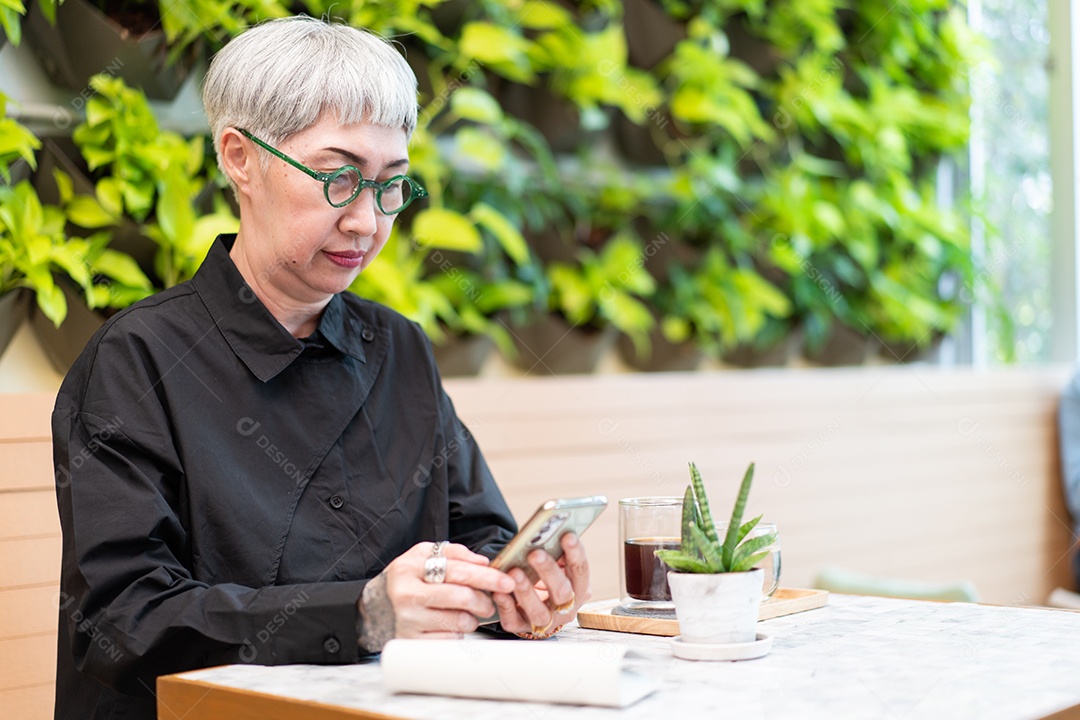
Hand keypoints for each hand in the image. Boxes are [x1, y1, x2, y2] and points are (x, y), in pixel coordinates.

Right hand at [377, 542, 515, 639]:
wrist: (378, 605)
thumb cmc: (410, 577)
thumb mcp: (425, 555)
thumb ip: (456, 554)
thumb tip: (484, 562)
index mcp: (410, 568)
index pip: (457, 571)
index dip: (486, 576)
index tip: (507, 581)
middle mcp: (407, 594)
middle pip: (461, 597)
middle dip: (484, 599)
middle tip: (490, 601)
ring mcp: (408, 621)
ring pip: (460, 621)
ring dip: (472, 617)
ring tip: (465, 612)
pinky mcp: (413, 642)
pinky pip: (451, 639)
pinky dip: (458, 632)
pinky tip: (450, 623)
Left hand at [491, 532, 590, 637]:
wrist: (538, 605)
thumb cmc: (548, 579)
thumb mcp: (558, 565)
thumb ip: (557, 552)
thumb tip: (550, 531)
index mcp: (578, 589)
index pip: (580, 571)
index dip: (576, 554)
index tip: (567, 536)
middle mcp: (566, 608)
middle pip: (563, 593)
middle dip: (549, 572)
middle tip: (536, 553)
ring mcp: (545, 622)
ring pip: (539, 612)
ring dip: (526, 591)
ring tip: (515, 571)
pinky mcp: (522, 627)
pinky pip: (513, 621)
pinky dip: (506, 606)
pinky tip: (499, 592)